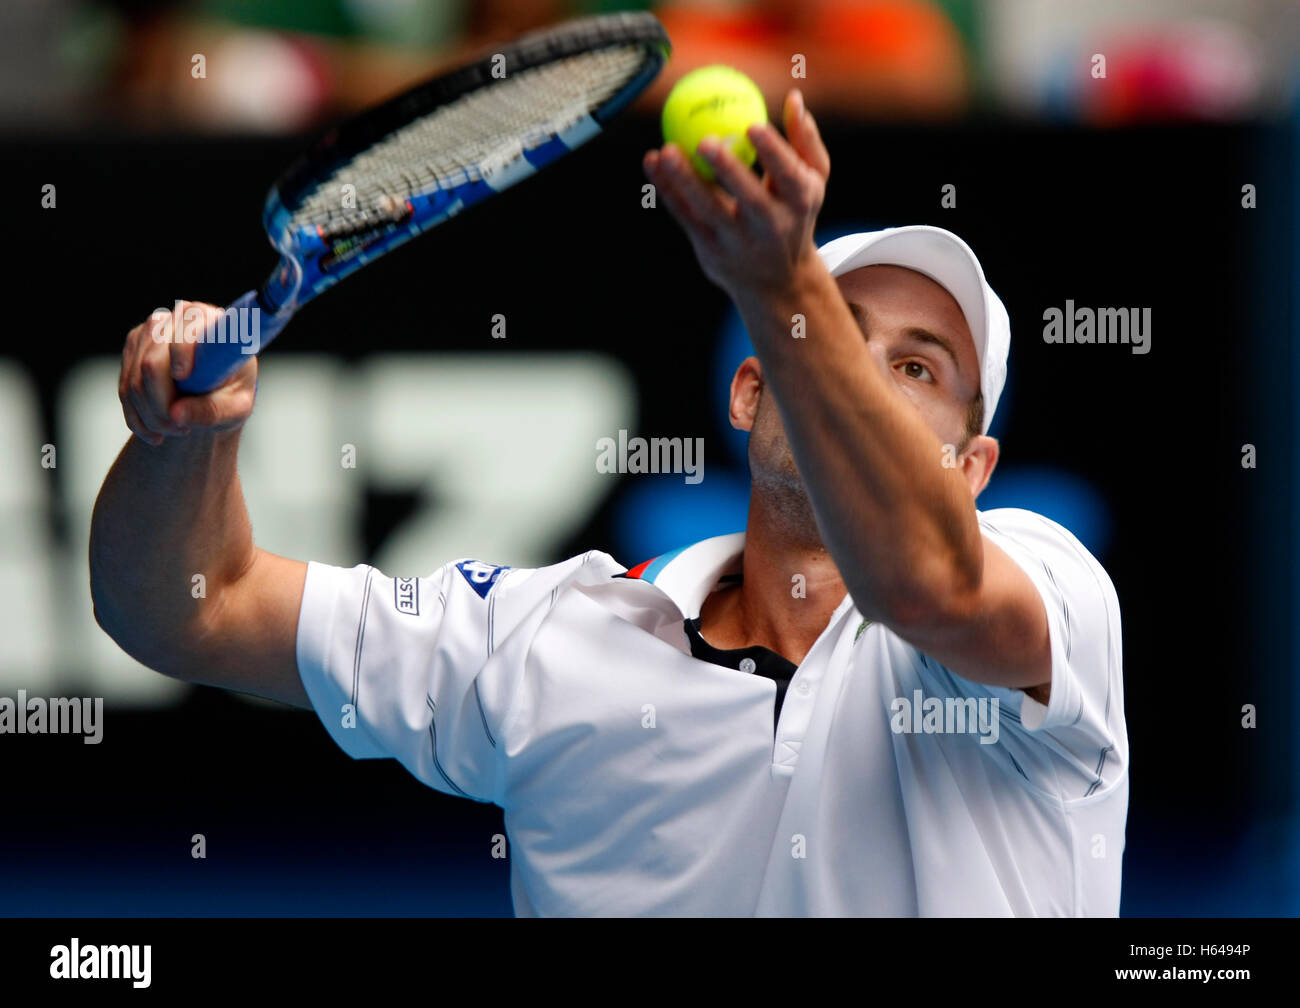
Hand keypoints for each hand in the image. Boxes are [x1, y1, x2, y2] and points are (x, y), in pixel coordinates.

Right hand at [118, 301, 257, 445]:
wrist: (215, 395)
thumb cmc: (232, 395)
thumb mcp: (236, 409)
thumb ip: (212, 411)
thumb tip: (176, 415)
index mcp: (211, 322)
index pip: (187, 329)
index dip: (181, 351)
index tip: (183, 376)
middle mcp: (178, 318)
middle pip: (152, 363)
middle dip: (162, 405)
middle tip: (181, 429)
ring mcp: (150, 332)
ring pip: (134, 381)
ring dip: (151, 416)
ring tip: (175, 431)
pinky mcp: (133, 348)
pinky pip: (125, 389)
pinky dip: (138, 417)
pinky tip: (155, 432)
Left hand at [643, 88, 830, 298]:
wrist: (777, 280)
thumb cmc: (794, 214)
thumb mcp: (813, 181)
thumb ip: (805, 140)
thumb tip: (793, 97)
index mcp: (800, 202)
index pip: (788, 176)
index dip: (773, 152)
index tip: (753, 126)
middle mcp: (771, 226)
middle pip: (749, 199)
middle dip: (728, 171)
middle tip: (705, 141)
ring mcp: (738, 242)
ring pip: (708, 210)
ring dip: (685, 182)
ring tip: (665, 152)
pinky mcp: (710, 250)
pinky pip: (685, 217)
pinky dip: (667, 190)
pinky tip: (652, 163)